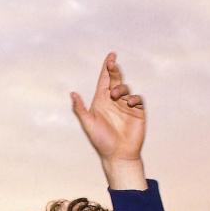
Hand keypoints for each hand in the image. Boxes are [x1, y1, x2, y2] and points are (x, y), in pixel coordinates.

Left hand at [70, 52, 147, 188]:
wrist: (118, 154)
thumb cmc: (101, 140)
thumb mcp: (88, 123)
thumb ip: (80, 109)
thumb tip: (72, 93)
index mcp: (100, 101)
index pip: (104, 81)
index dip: (107, 68)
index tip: (111, 56)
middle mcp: (113, 101)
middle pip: (115, 80)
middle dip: (114, 70)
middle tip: (112, 62)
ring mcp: (126, 106)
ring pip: (126, 89)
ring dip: (121, 88)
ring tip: (116, 95)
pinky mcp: (138, 112)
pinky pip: (138, 99)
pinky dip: (134, 98)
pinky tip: (129, 102)